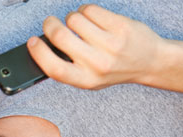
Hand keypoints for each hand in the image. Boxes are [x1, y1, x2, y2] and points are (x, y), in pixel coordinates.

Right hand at [27, 4, 164, 89]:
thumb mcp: (89, 78)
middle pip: (60, 36)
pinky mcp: (120, 26)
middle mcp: (98, 64)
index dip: (39, 53)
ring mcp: (110, 44)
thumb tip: (42, 47)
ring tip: (79, 24)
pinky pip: (90, 10)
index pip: (54, 68)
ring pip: (74, 19)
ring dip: (72, 17)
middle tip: (50, 23)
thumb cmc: (113, 69)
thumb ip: (68, 67)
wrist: (150, 62)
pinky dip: (86, 11)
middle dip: (50, 24)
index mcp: (85, 80)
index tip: (32, 41)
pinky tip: (92, 18)